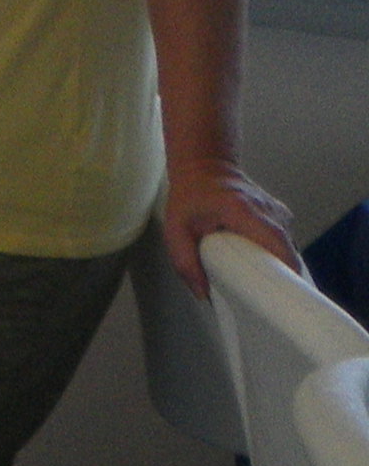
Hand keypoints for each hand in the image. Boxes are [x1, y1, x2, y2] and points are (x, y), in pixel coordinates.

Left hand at [163, 160, 294, 294]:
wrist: (205, 166)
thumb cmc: (190, 197)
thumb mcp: (176, 229)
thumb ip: (185, 262)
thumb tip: (204, 294)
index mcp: (245, 212)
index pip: (278, 246)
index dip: (284, 273)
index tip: (279, 295)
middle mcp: (270, 211)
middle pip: (289, 253)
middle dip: (282, 278)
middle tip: (268, 299)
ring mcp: (279, 212)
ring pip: (289, 249)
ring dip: (278, 267)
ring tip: (262, 284)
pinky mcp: (281, 216)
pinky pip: (284, 242)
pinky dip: (275, 256)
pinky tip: (261, 265)